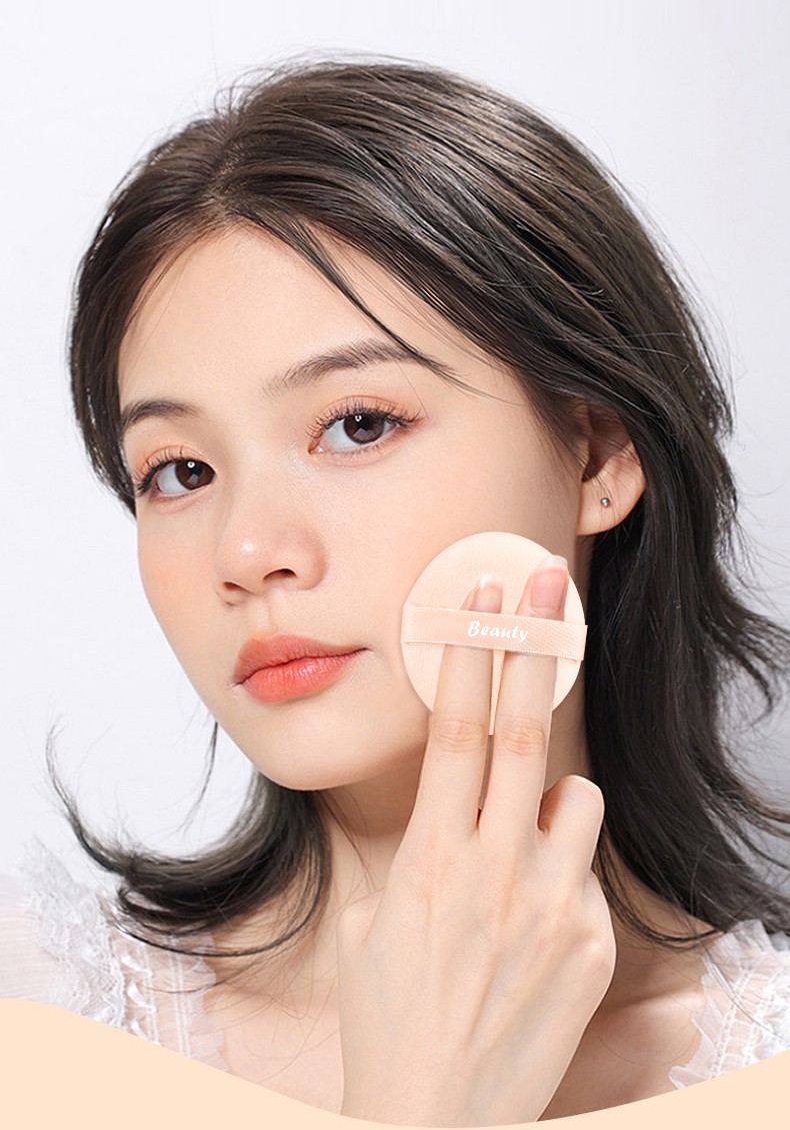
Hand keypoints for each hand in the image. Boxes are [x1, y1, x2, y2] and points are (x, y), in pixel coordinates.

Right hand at [336, 558, 614, 1125]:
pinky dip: (561, 873)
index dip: (470, 653)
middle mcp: (498, 873)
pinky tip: (530, 928)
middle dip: (532, 647)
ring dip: (552, 794)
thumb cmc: (387, 1021)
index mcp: (431, 859)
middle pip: (522, 732)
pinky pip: (585, 873)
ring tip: (524, 834)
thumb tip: (453, 808)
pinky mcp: (592, 945)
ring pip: (577, 798)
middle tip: (545, 588)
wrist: (433, 1120)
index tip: (483, 597)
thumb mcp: (369, 924)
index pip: (455, 730)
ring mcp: (553, 908)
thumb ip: (414, 853)